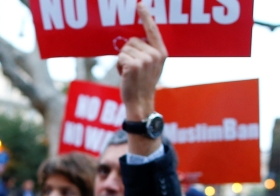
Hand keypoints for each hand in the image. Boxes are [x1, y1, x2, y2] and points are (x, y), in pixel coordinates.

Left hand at [117, 2, 167, 122]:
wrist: (141, 102)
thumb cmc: (143, 84)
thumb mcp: (152, 66)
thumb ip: (148, 51)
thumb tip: (135, 38)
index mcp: (161, 52)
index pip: (152, 30)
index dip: (146, 16)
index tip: (140, 5)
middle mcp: (155, 54)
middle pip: (132, 40)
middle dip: (127, 53)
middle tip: (133, 69)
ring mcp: (145, 59)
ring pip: (124, 49)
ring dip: (122, 60)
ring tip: (129, 73)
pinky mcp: (134, 65)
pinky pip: (120, 56)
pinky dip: (118, 66)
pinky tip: (125, 76)